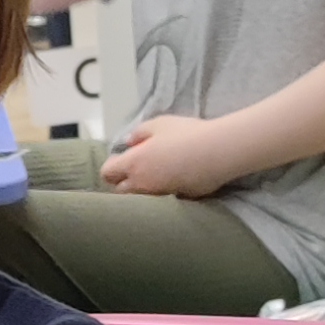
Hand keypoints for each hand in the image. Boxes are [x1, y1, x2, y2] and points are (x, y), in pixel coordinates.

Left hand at [101, 113, 250, 197]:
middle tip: (136, 168)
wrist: (217, 152)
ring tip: (154, 174)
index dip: (111, 167)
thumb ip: (139, 133)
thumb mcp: (159, 124)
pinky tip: (173, 179)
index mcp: (134, 164)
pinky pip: (162, 199)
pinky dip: (162, 192)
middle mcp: (143, 184)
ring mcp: (160, 195)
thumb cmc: (186, 134)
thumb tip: (130, 142)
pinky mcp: (177, 201)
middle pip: (120, 192)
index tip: (121, 159)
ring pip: (141, 198)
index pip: (107, 174)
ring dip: (142, 188)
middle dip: (124, 181)